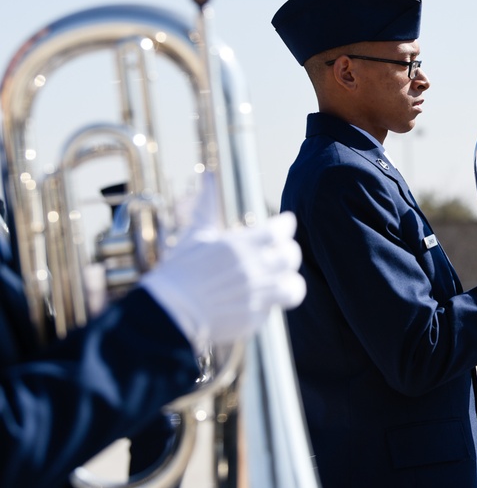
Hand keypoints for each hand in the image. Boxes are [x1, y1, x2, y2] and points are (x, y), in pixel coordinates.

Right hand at [142, 176, 304, 351]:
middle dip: (288, 252)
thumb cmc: (179, 270)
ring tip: (280, 281)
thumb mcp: (195, 233)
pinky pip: (274, 308)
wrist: (168, 311)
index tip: (283, 225)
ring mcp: (257, 294)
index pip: (282, 228)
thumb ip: (208, 204)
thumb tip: (208, 174)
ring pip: (294, 285)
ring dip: (289, 282)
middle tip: (280, 253)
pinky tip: (256, 301)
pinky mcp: (254, 318)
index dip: (285, 225)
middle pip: (291, 255)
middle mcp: (255, 267)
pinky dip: (269, 304)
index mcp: (243, 243)